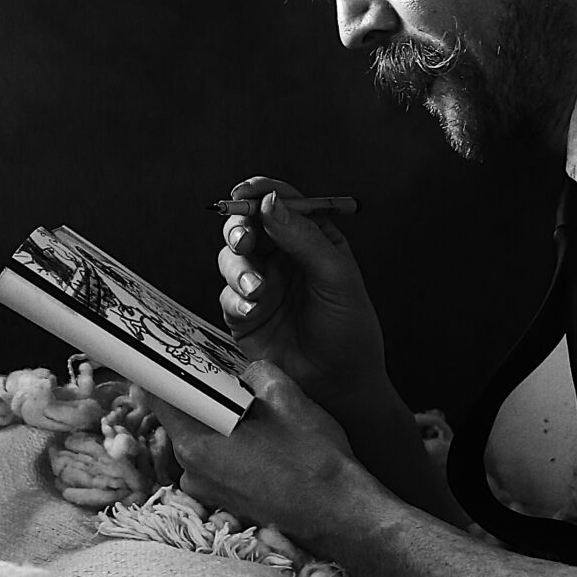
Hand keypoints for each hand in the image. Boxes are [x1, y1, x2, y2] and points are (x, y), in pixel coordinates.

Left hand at [140, 361, 363, 547]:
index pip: (160, 397)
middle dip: (199, 395)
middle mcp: (192, 472)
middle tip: (225, 376)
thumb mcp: (285, 395)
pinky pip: (216, 463)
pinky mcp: (225, 502)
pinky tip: (261, 442)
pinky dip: (230, 447)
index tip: (170, 354)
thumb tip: (242, 372)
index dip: (164, 371)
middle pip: (180, 418)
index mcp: (197, 443)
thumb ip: (253, 372)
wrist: (341, 515)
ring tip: (253, 412)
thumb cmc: (314, 459)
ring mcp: (207, 491)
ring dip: (218, 422)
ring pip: (200, 440)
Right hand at [216, 176, 393, 414]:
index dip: (259, 192)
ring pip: (230, 257)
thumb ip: (303, 237)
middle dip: (238, 228)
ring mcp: (261, 283)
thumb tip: (270, 202)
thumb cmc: (349, 330)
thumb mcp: (336, 277)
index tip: (244, 193)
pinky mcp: (243, 312)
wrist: (339, 384)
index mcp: (311, 238)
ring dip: (238, 268)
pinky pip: (227, 295)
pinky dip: (237, 300)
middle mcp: (282, 256)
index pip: (280, 202)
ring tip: (257, 289)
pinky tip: (255, 311)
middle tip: (244, 240)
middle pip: (246, 224)